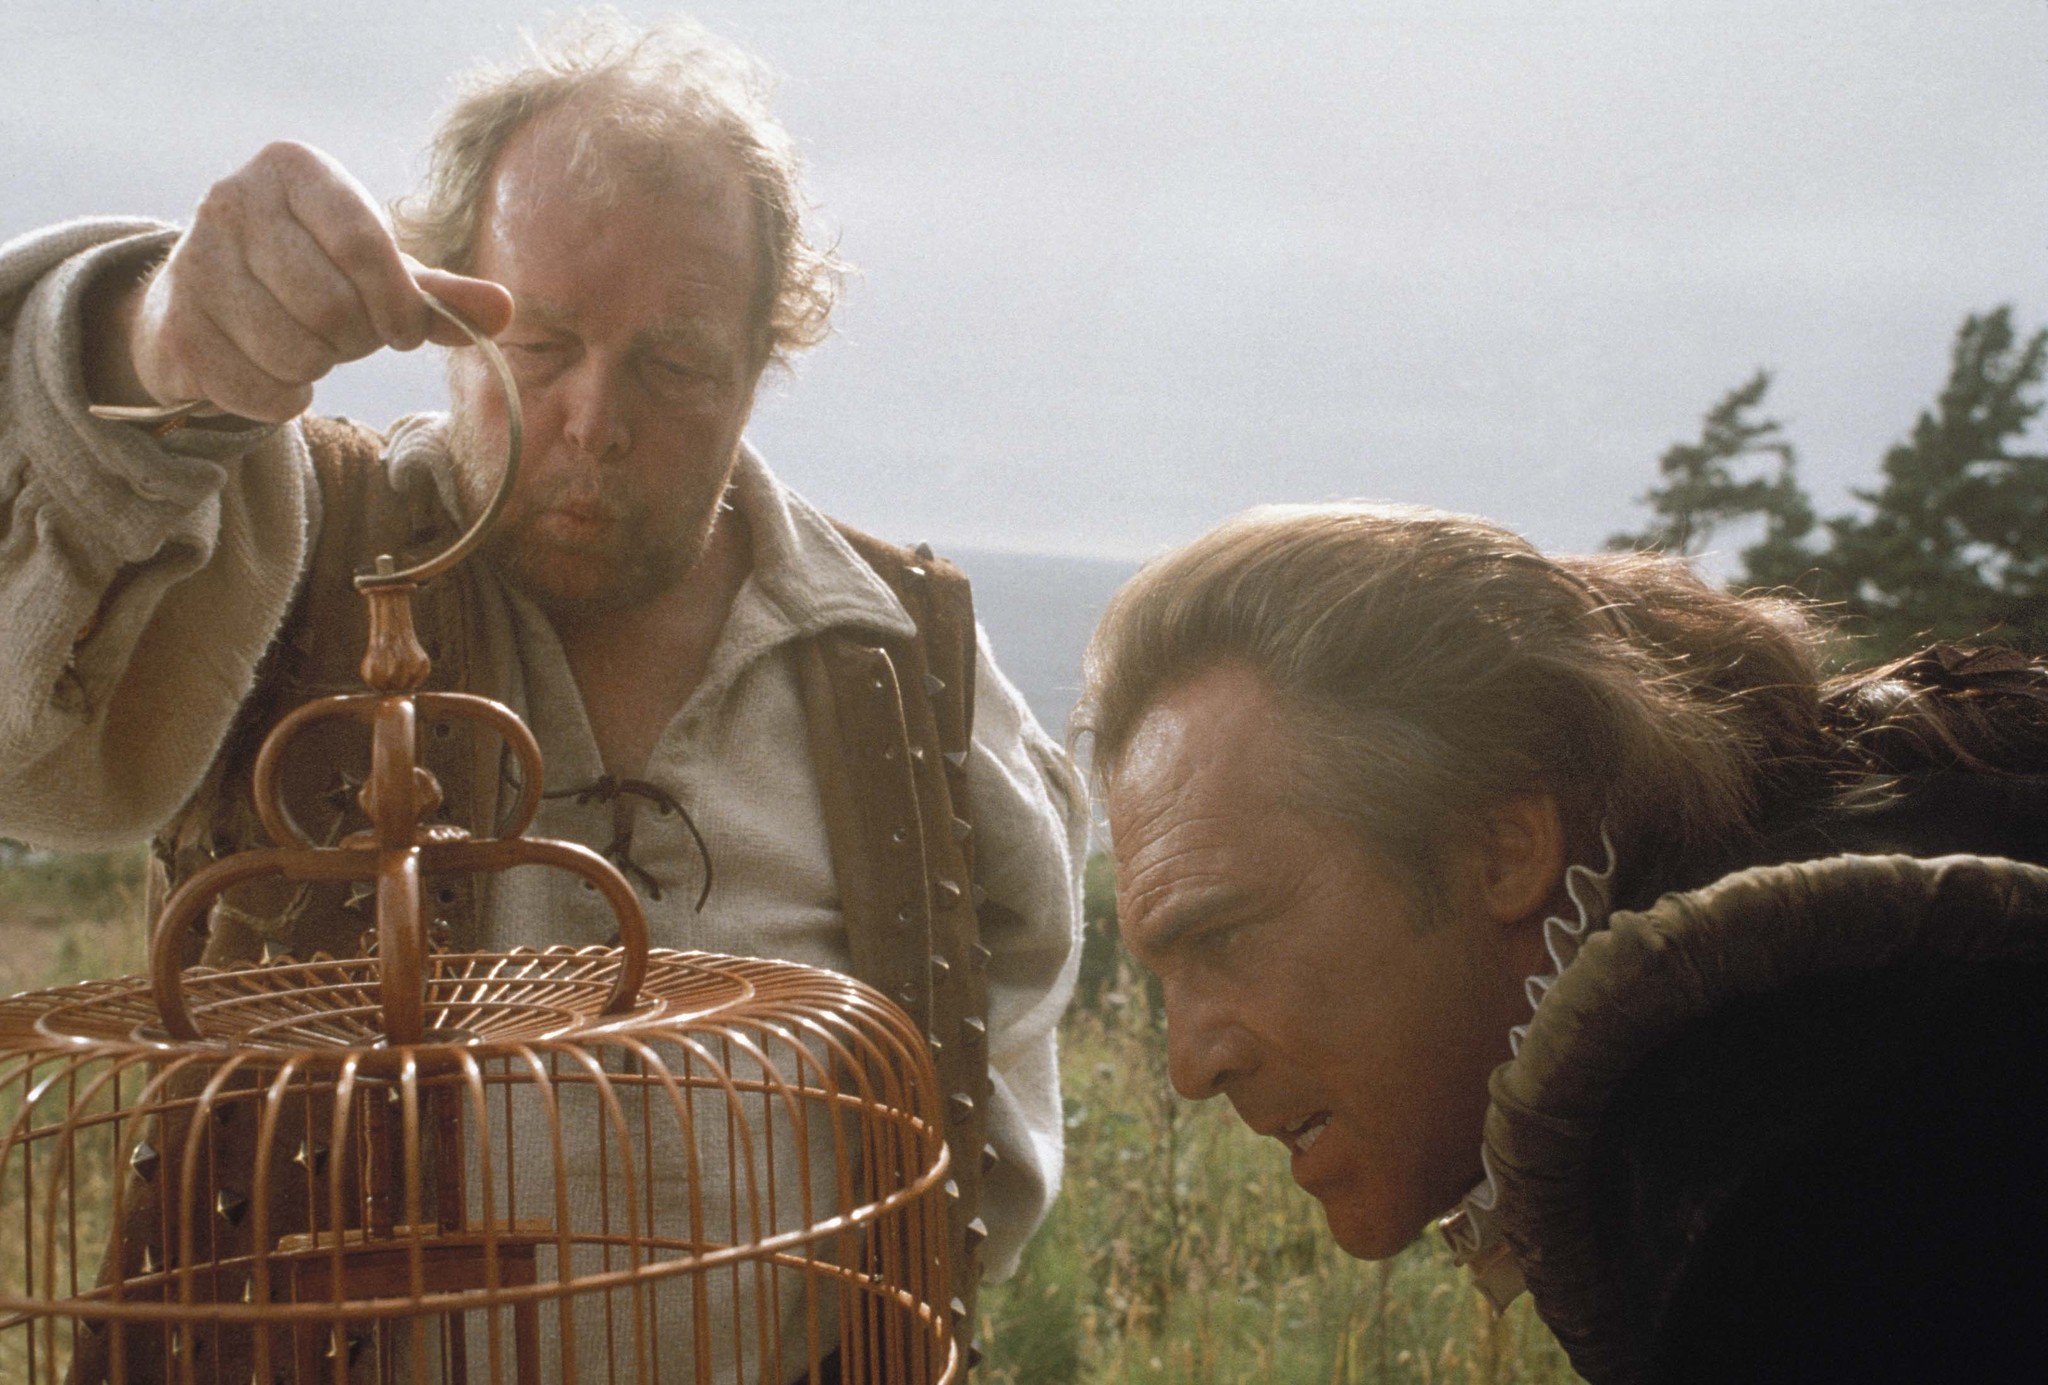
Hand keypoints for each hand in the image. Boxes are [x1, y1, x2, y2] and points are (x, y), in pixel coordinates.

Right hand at [92, 141, 512, 422]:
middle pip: (331, 305)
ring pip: (294, 351)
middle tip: (345, 335)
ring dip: (318, 369)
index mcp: (294, 169)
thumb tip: (504, 310)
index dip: (398, 304)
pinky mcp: (175, 326)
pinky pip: (258, 389)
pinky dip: (282, 399)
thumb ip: (442, 294)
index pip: (366, 244)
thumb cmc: (312, 277)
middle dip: (354, 340)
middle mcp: (232, 199)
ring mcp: (193, 260)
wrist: (206, 305)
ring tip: (306, 346)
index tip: (405, 330)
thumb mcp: (381, 276)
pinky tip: (274, 374)